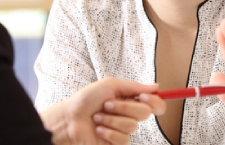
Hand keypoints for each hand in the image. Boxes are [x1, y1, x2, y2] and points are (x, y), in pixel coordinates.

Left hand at [40, 77, 165, 144]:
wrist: (69, 119)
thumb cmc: (85, 100)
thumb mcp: (109, 86)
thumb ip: (134, 87)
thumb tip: (156, 87)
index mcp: (130, 100)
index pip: (154, 103)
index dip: (155, 101)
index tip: (144, 97)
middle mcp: (129, 115)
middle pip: (145, 113)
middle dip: (124, 107)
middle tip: (107, 105)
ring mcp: (123, 129)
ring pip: (132, 126)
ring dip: (112, 120)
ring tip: (98, 117)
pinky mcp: (117, 142)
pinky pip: (123, 139)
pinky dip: (108, 132)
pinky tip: (98, 129)